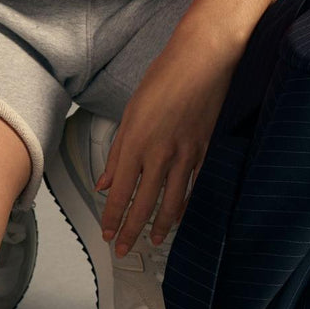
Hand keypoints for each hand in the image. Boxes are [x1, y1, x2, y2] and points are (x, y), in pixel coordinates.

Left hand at [95, 35, 236, 255]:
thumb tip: (105, 181)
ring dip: (160, 225)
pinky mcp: (204, 150)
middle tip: (124, 248)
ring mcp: (185, 154)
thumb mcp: (131, 110)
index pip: (120, 192)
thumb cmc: (165, 76)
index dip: (112, 217)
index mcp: (137, 142)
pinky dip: (184, 204)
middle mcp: (160, 154)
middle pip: (144, 204)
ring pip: (171, 202)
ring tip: (154, 240)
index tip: (107, 233)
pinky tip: (179, 214)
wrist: (203, 60)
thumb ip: (118, 151)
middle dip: (132, 231)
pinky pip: (192, 186)